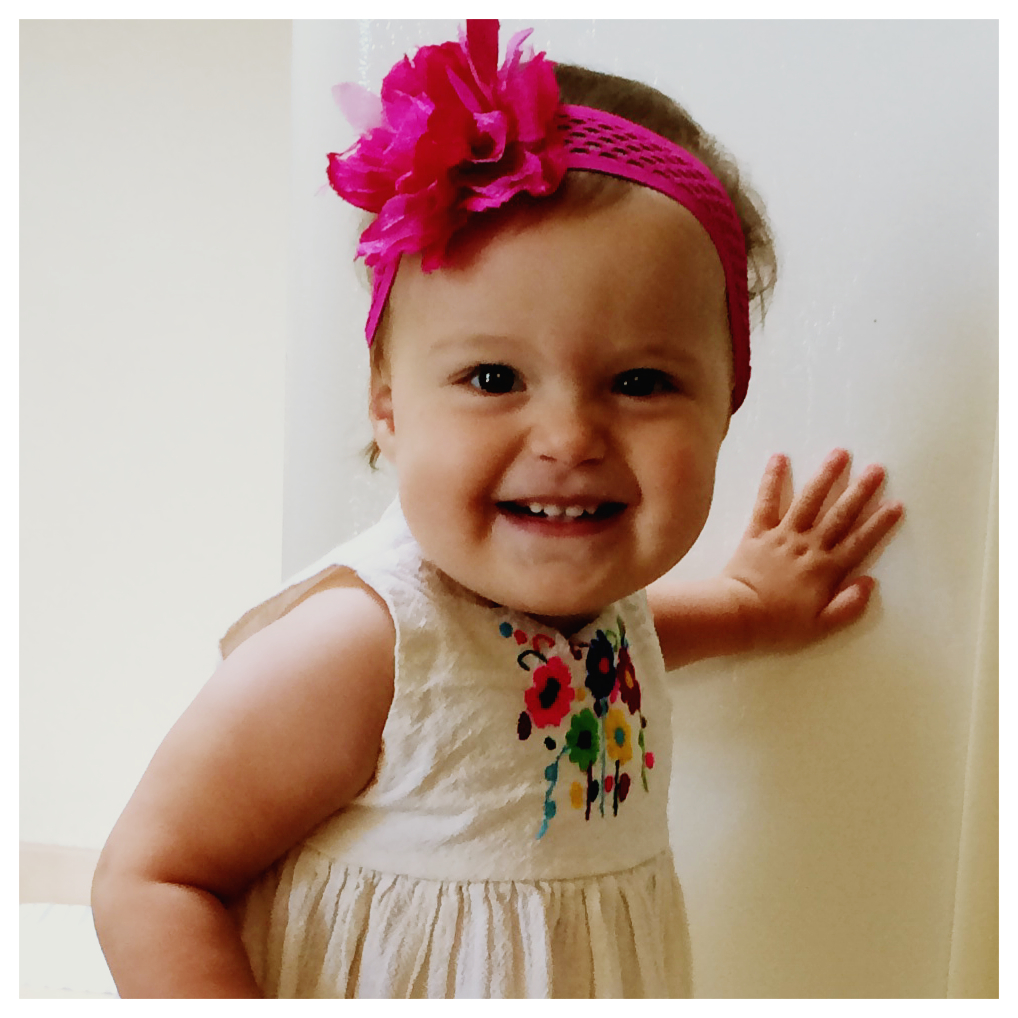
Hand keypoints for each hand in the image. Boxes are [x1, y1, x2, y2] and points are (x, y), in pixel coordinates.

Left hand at [721, 449, 903, 651]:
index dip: (879, 523)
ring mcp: (783, 535)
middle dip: (860, 491)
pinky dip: (772, 479)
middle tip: (877, 468)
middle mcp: (808, 546)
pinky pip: (766, 501)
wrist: (737, 614)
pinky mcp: (758, 531)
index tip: (896, 503)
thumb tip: (870, 582)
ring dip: (825, 476)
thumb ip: (848, 606)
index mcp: (826, 570)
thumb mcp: (820, 626)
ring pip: (809, 501)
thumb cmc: (778, 624)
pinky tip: (779, 457)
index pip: (859, 542)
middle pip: (839, 515)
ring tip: (840, 453)